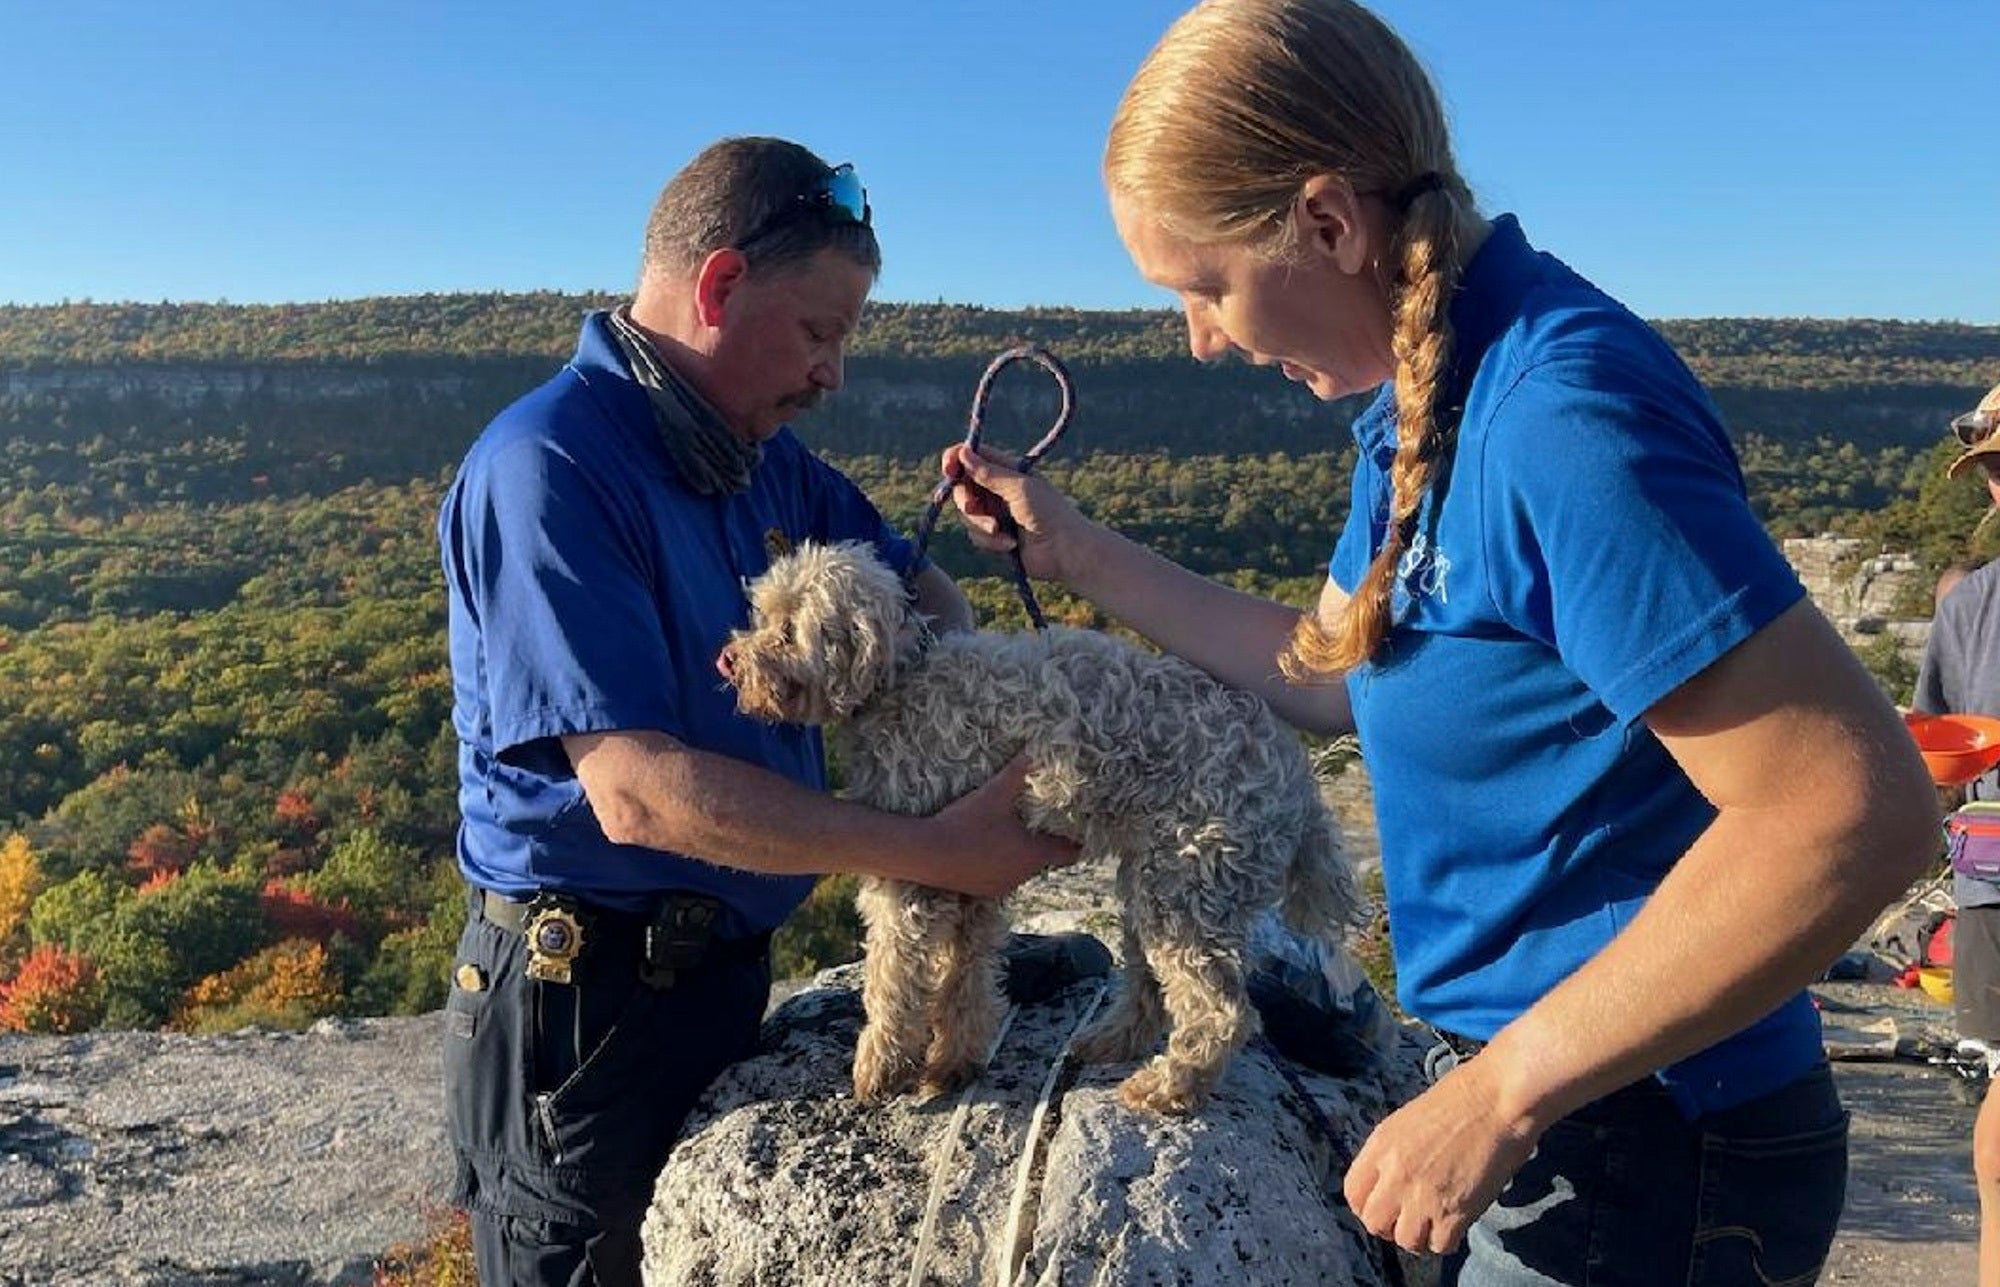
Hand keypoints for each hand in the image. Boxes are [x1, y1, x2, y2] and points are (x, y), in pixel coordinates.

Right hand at [923, 752, 1078, 897]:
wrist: (928, 854)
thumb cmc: (967, 823)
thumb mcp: (994, 793)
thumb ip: (1017, 772)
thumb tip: (1035, 751)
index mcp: (1034, 853)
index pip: (1070, 853)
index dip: (1077, 840)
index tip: (1078, 829)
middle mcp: (1024, 874)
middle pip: (1045, 860)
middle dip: (1044, 843)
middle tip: (1041, 823)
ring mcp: (1003, 886)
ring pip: (1022, 869)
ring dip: (1020, 854)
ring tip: (1011, 834)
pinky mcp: (984, 891)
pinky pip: (1002, 877)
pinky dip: (1000, 865)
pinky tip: (986, 848)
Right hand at [940, 443, 1089, 583]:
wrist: (1064, 552)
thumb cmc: (1048, 513)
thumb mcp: (1018, 487)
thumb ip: (988, 473)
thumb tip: (962, 452)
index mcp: (1007, 471)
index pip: (973, 457)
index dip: (956, 460)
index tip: (948, 468)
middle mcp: (998, 490)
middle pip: (962, 488)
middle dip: (965, 499)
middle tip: (972, 507)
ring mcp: (995, 514)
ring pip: (966, 515)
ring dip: (980, 524)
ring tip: (1000, 531)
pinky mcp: (994, 538)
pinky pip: (975, 536)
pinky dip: (990, 541)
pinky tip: (1011, 545)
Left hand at [1341, 1055, 1540, 1254]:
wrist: (1498, 1097)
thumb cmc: (1461, 1099)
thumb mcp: (1408, 1120)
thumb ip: (1392, 1153)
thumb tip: (1387, 1184)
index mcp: (1381, 1145)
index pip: (1353, 1194)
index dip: (1368, 1206)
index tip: (1385, 1208)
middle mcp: (1395, 1172)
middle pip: (1374, 1222)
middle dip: (1390, 1226)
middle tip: (1410, 1219)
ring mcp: (1423, 1194)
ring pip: (1405, 1240)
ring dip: (1419, 1237)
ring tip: (1434, 1223)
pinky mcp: (1455, 1210)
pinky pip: (1440, 1245)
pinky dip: (1447, 1240)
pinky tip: (1455, 1223)